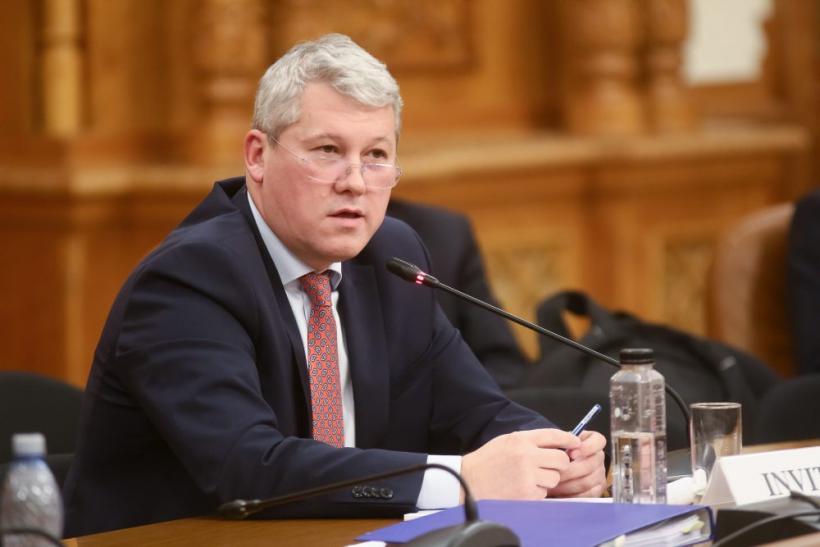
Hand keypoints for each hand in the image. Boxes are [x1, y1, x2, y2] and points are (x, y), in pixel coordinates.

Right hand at [461, 429, 579, 499]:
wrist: (469, 480)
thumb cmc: (487, 460)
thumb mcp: (506, 441)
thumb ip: (530, 440)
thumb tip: (555, 443)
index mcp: (521, 439)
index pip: (554, 435)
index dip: (569, 439)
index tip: (575, 443)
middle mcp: (527, 456)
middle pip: (561, 460)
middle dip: (559, 464)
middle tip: (550, 466)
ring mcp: (527, 476)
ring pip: (555, 478)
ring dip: (547, 479)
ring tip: (530, 478)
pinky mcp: (527, 493)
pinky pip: (544, 492)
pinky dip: (537, 492)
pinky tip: (522, 488)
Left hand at [548, 430, 606, 497]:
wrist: (553, 468)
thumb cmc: (555, 452)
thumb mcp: (557, 443)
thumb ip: (560, 443)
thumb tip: (559, 449)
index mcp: (592, 441)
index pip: (599, 441)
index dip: (587, 447)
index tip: (570, 453)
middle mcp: (598, 457)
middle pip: (591, 464)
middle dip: (570, 471)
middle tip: (554, 473)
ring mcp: (600, 475)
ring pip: (588, 481)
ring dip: (569, 484)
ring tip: (554, 484)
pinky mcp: (597, 490)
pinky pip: (588, 495)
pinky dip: (574, 495)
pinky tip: (562, 494)